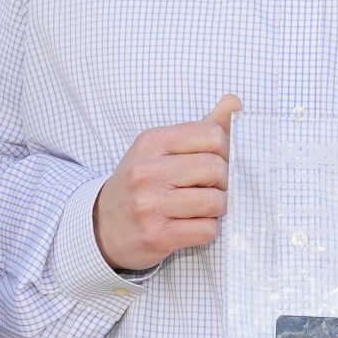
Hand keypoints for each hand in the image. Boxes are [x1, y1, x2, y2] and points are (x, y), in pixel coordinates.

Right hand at [94, 96, 239, 270]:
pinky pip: (206, 230)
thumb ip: (201, 127)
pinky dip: (208, 229)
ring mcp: (150, 205)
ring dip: (218, 208)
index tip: (216, 162)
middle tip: (212, 188)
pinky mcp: (157, 235)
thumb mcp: (160, 149)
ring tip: (204, 208)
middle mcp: (147, 171)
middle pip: (216, 168)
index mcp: (151, 142)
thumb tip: (235, 101)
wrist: (102, 226)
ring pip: (215, 201)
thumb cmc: (141, 184)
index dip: (225, 150)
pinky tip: (193, 225)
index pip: (212, 134)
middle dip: (224, 182)